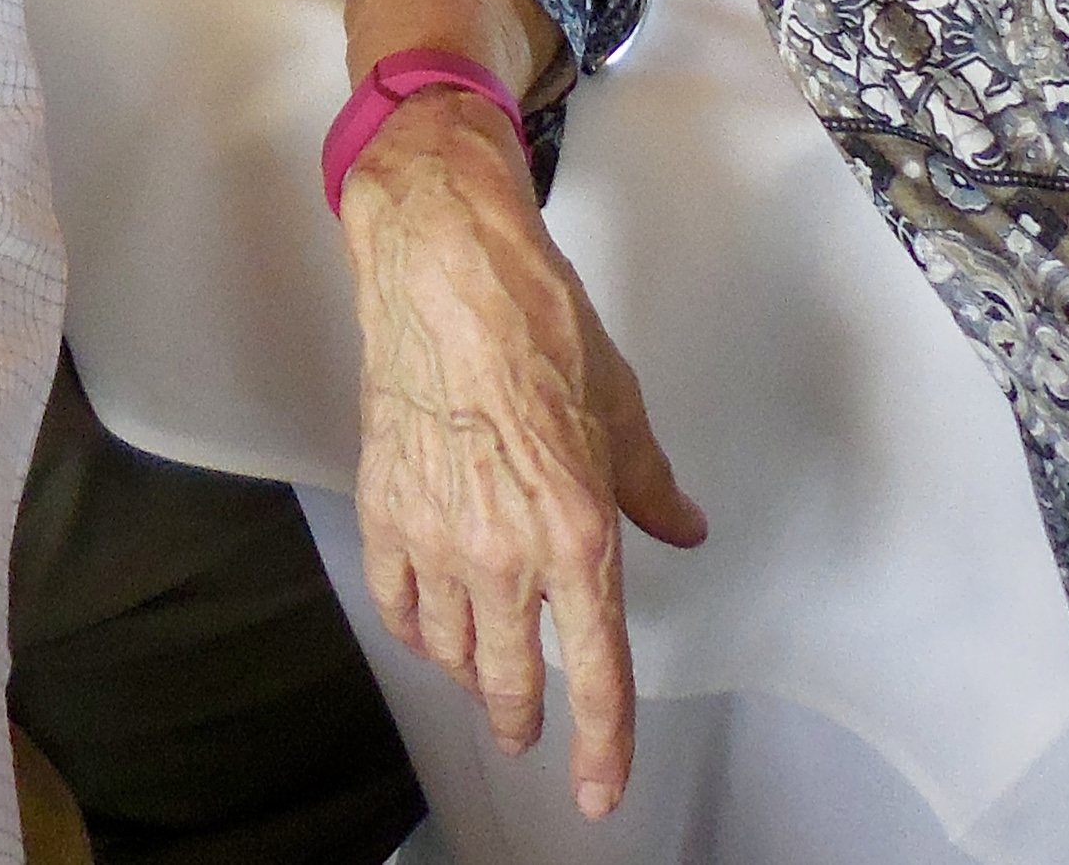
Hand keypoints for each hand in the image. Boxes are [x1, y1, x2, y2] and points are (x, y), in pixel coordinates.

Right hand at [341, 90, 706, 818]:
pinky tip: (429, 626)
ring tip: (482, 674)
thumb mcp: (623, 411)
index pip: (598, 674)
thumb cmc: (535, 328)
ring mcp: (439, 538)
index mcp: (579, 533)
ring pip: (452, 651)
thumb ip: (652, 489)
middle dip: (522, 719)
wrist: (448, 275)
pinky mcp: (386, 511)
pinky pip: (398, 605)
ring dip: (472, 674)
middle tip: (524, 732)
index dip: (603, 748)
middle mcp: (508, 553)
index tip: (598, 793)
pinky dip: (417, 628)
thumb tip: (683, 526)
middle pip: (513, 682)